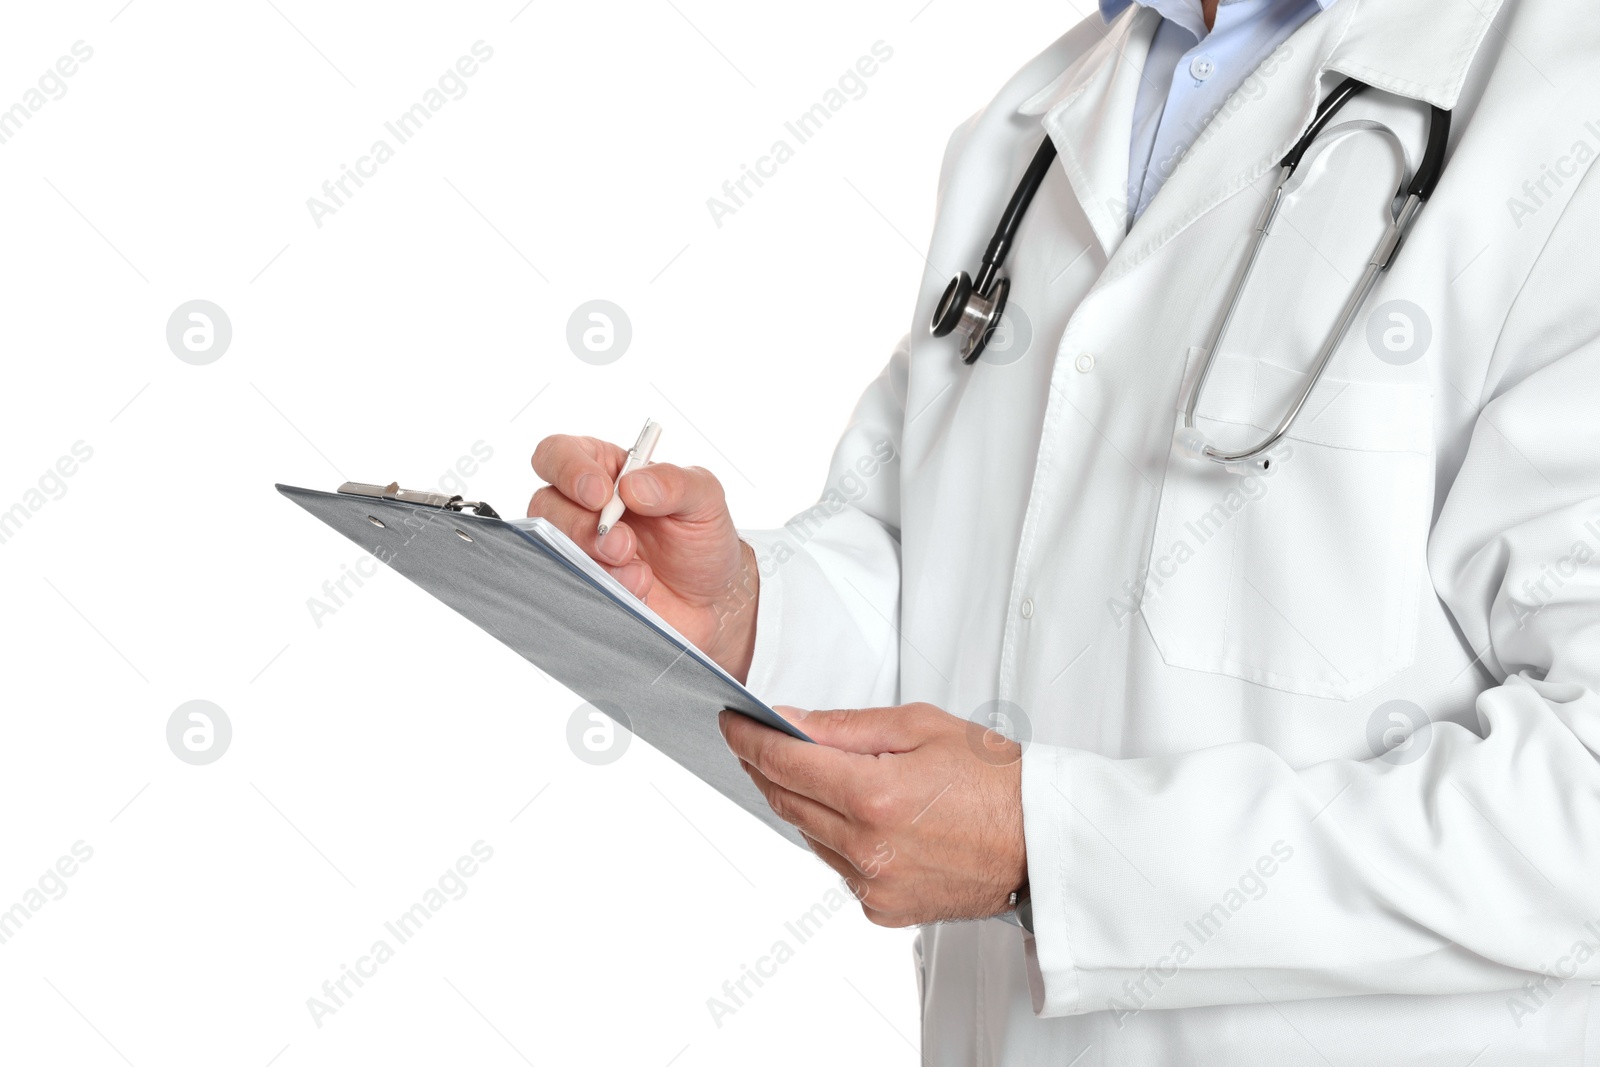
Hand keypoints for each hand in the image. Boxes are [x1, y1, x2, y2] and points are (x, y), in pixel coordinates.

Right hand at [528, 434, 758, 680]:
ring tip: (641, 577)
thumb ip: (674, 483)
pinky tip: (636, 594)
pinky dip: (601, 591)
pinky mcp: (580, 585)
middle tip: (625, 546)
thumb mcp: (705, 499)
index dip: (570, 470)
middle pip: (545, 505)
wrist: (709, 600)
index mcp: (605, 469)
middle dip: (583, 528)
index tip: (602, 496)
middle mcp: (581, 507)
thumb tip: (633, 485)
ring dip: (596, 565)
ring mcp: (577, 549)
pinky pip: (567, 586)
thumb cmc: (701, 540)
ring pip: (553, 549)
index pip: (559, 453)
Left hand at [719, 703, 1026, 926]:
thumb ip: (846, 726)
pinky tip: (857, 817)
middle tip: (758, 741)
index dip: (748, 739)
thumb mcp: (921, 726)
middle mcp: (868, 848)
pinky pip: (838, 867)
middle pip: (787, 801)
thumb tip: (792, 721)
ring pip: (808, 836)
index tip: (732, 723)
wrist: (1043, 839)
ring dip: (802, 802)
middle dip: (765, 766)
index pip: (784, 762)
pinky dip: (835, 838)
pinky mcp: (884, 909)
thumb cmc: (996, 779)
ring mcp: (874, 884)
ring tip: (814, 773)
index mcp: (875, 795)